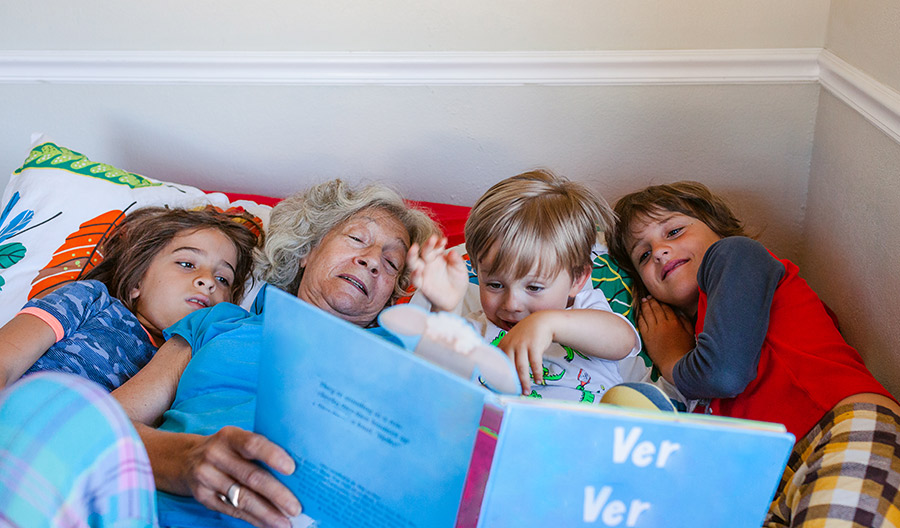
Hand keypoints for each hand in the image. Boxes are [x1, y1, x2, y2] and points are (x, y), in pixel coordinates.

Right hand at [181, 426, 300, 527]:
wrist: (187, 460)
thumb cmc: (228, 449)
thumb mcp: (238, 439)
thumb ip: (261, 449)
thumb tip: (297, 472)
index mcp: (229, 436)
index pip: (252, 444)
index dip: (272, 456)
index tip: (291, 469)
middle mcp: (215, 455)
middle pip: (250, 477)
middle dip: (276, 494)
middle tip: (295, 507)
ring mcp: (206, 478)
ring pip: (242, 499)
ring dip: (267, 513)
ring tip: (285, 522)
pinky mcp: (203, 498)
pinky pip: (232, 511)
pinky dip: (254, 519)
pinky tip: (268, 524)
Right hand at [406, 234, 467, 311]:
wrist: (455, 299)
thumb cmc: (457, 282)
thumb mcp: (461, 270)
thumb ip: (457, 261)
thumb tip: (452, 252)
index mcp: (438, 256)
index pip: (436, 246)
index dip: (438, 243)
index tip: (443, 241)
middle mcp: (429, 263)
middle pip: (424, 251)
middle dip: (427, 244)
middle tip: (432, 239)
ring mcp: (423, 273)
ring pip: (413, 262)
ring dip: (412, 255)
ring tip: (414, 248)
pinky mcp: (421, 285)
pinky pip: (415, 279)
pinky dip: (415, 275)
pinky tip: (418, 271)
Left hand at [496, 312, 555, 394]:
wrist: (540, 322)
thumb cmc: (525, 336)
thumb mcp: (512, 341)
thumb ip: (506, 355)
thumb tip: (502, 374)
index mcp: (503, 346)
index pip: (498, 365)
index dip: (499, 378)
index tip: (501, 389)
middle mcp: (510, 345)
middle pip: (509, 368)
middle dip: (512, 383)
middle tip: (514, 394)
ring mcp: (522, 345)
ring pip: (522, 368)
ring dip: (525, 382)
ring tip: (526, 392)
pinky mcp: (534, 346)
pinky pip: (535, 363)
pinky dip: (537, 374)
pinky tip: (538, 381)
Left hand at [637, 297, 694, 381]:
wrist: (675, 364)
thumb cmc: (684, 351)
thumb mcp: (690, 334)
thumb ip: (685, 322)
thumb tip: (679, 313)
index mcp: (674, 322)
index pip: (666, 308)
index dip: (661, 302)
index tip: (658, 298)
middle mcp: (663, 324)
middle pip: (655, 308)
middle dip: (651, 301)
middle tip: (648, 297)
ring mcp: (653, 330)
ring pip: (647, 314)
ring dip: (645, 306)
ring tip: (643, 301)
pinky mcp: (647, 337)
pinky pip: (641, 323)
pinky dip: (640, 316)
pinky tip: (639, 313)